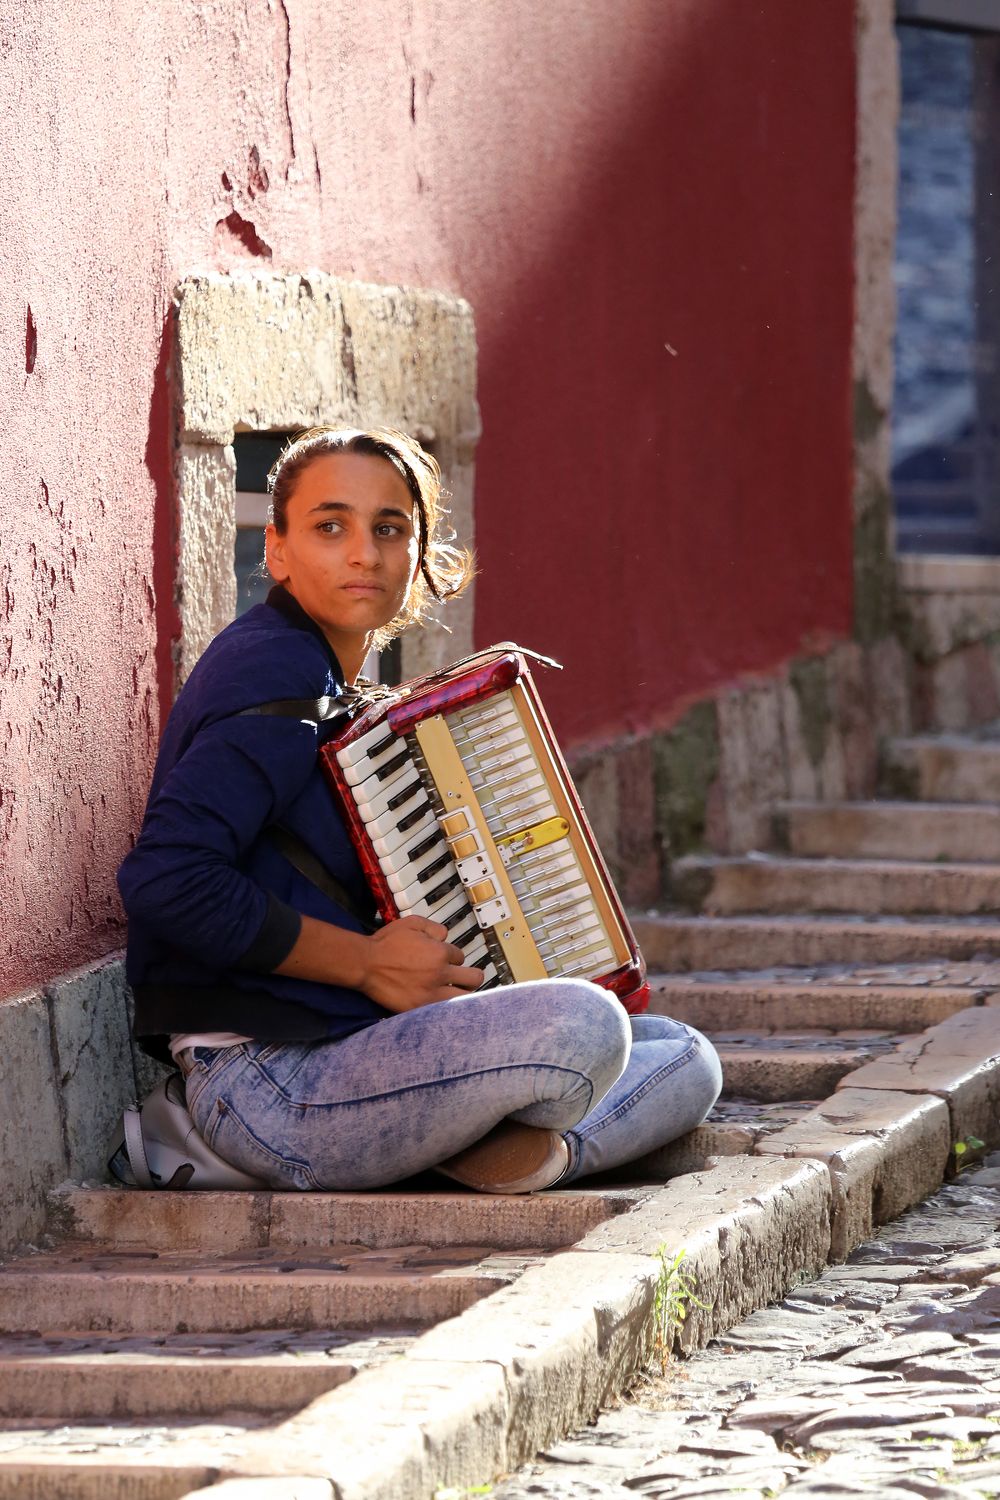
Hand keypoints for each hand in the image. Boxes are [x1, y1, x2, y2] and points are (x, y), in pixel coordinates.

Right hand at [360, 915, 483, 1011]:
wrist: (365, 963)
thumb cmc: (386, 943)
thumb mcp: (412, 923)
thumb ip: (434, 928)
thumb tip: (445, 937)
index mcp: (440, 952)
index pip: (461, 956)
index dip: (454, 958)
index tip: (447, 961)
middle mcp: (440, 974)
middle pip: (474, 978)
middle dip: (471, 976)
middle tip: (465, 978)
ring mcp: (431, 994)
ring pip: (464, 999)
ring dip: (464, 994)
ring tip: (460, 994)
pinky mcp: (420, 1008)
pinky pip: (444, 1012)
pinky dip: (447, 1008)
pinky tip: (445, 1007)